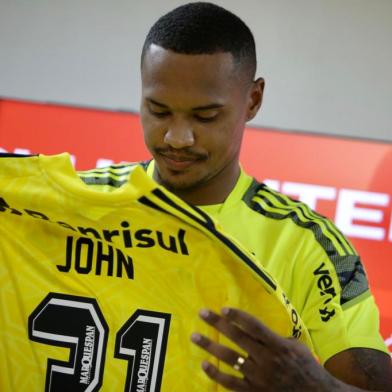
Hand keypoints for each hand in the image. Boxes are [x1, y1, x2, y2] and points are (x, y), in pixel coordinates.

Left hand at [191, 308, 346, 391]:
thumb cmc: (307, 368)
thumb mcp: (297, 347)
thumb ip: (277, 337)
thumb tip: (258, 330)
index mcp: (277, 345)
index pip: (254, 326)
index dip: (238, 316)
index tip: (224, 309)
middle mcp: (265, 358)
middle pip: (237, 337)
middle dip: (218, 323)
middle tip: (202, 313)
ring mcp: (258, 376)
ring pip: (229, 358)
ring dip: (210, 346)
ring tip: (195, 336)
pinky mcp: (253, 391)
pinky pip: (230, 383)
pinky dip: (216, 375)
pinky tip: (204, 365)